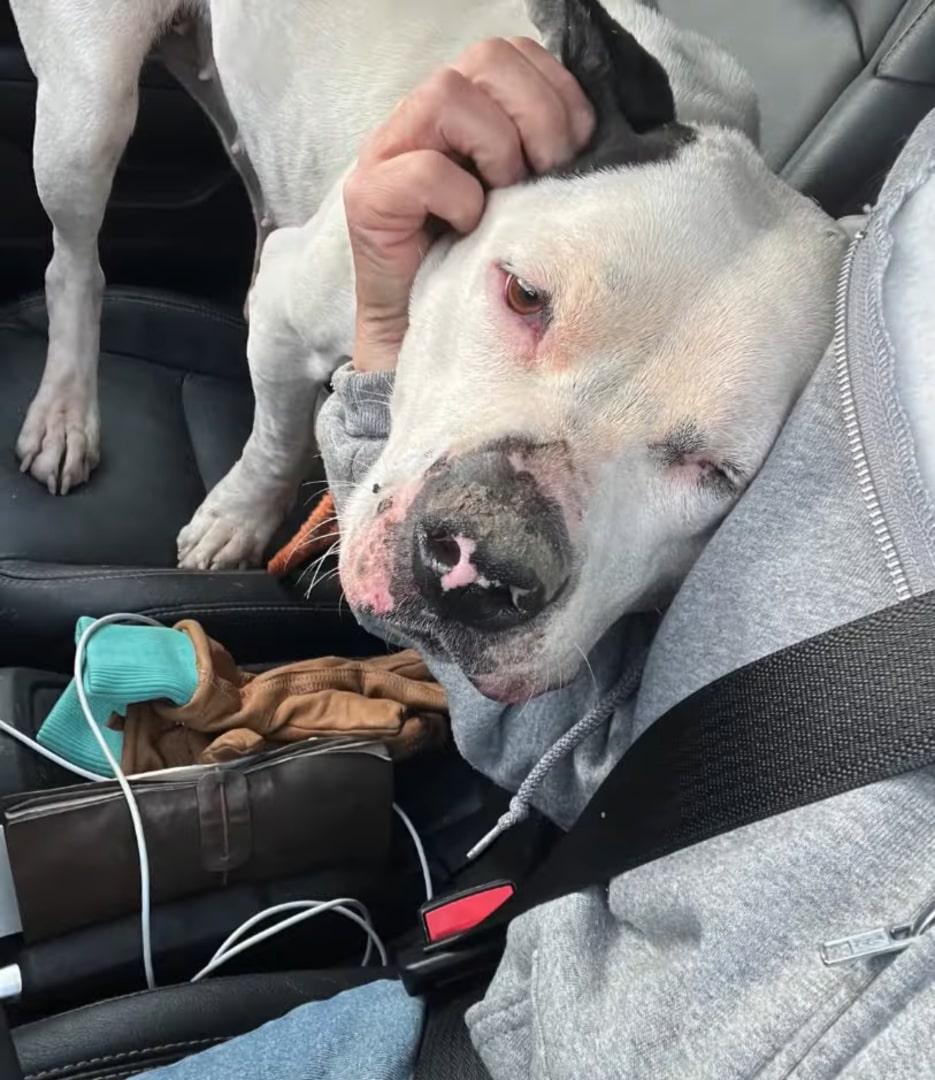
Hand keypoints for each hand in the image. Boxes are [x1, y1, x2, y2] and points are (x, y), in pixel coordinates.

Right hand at [343, 37, 593, 372]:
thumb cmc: (484, 270)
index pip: (514, 52)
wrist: (432, 338)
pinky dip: (460, 199)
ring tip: (504, 198)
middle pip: (487, 57)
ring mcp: (387, 152)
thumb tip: (593, 134)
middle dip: (537, 114)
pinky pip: (425, 170)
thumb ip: (547, 153)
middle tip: (548, 173)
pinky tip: (467, 229)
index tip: (577, 149)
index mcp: (462, 110)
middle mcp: (421, 118)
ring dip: (498, 148)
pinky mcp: (368, 197)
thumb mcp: (528, 200)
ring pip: (449, 93)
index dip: (557, 90)